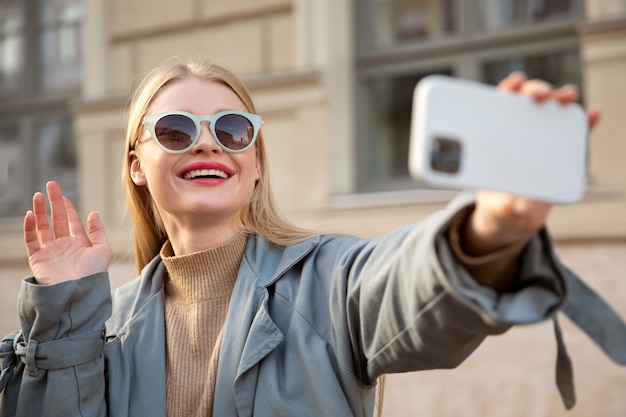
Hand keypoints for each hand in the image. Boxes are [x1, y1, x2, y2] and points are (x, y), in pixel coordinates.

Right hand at [23, 181, 111, 284]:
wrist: (78, 293)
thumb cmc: (93, 274)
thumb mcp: (103, 250)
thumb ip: (98, 230)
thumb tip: (94, 212)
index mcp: (80, 243)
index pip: (71, 221)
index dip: (67, 207)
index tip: (63, 195)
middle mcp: (64, 246)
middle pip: (56, 219)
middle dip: (53, 202)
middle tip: (50, 185)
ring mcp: (50, 252)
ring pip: (42, 227)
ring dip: (39, 211)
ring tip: (38, 195)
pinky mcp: (38, 259)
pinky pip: (31, 240)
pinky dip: (29, 228)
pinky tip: (30, 214)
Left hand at [464, 72, 600, 255]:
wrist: (514, 219)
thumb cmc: (499, 208)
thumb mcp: (498, 211)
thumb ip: (506, 208)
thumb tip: (519, 206)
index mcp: (496, 144)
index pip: (498, 110)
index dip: (507, 92)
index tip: (515, 83)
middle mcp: (518, 138)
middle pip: (526, 104)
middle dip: (535, 91)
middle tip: (543, 94)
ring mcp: (540, 144)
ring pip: (550, 114)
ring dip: (560, 100)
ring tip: (568, 97)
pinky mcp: (559, 155)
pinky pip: (574, 135)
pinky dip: (584, 124)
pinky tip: (592, 115)